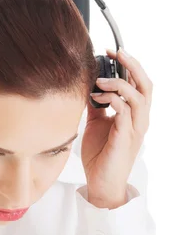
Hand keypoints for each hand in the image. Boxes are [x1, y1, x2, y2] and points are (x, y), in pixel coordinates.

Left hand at [81, 47, 152, 206]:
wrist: (100, 182)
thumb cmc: (100, 154)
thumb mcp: (96, 124)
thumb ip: (97, 106)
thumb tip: (89, 87)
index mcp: (134, 114)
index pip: (139, 83)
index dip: (129, 65)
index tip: (111, 52)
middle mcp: (139, 119)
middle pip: (146, 84)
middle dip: (131, 65)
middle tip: (115, 53)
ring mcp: (135, 129)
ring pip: (138, 96)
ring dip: (118, 83)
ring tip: (100, 81)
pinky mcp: (125, 138)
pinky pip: (124, 112)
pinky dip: (111, 100)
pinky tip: (97, 98)